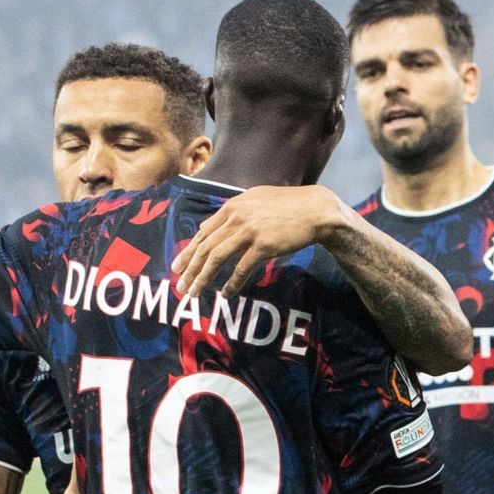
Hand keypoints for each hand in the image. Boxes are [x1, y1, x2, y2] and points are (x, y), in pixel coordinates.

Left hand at [172, 184, 350, 297]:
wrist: (315, 210)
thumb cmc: (288, 205)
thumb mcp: (255, 200)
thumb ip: (232, 213)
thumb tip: (208, 226)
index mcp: (231, 207)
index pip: (203, 233)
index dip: (188, 252)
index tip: (178, 267)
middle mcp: (236, 218)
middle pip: (205, 247)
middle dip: (190, 269)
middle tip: (181, 286)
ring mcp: (249, 232)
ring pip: (217, 258)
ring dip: (204, 278)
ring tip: (195, 293)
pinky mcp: (264, 246)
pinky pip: (242, 268)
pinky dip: (232, 283)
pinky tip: (226, 294)